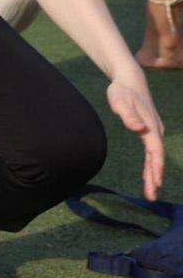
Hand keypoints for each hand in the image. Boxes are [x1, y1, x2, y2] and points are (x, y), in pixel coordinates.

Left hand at [106, 75, 166, 200]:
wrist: (130, 80)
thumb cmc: (123, 90)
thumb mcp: (121, 101)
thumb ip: (128, 115)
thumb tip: (138, 129)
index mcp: (150, 127)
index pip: (155, 151)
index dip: (156, 167)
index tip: (156, 182)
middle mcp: (155, 131)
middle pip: (157, 158)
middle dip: (154, 177)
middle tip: (152, 197)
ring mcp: (153, 132)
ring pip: (155, 157)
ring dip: (153, 174)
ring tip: (151, 192)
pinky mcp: (149, 132)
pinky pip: (152, 153)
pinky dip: (151, 165)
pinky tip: (150, 175)